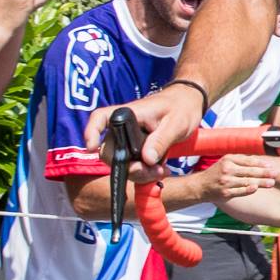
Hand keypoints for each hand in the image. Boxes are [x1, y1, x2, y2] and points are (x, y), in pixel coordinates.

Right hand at [84, 81, 206, 170]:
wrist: (188, 105)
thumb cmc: (181, 107)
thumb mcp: (176, 124)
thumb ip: (161, 140)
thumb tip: (147, 159)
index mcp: (128, 113)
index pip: (100, 118)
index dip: (91, 132)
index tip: (91, 147)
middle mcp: (123, 127)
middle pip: (110, 151)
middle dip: (127, 167)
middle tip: (153, 171)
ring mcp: (128, 140)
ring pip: (121, 163)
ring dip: (139, 173)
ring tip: (162, 172)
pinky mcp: (136, 150)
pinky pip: (133, 166)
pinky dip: (145, 173)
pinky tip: (161, 171)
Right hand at [203, 154, 278, 200]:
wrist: (201, 186)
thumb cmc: (217, 172)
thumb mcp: (226, 162)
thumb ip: (242, 160)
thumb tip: (261, 161)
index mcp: (228, 160)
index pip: (248, 161)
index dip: (261, 164)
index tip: (271, 166)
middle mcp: (227, 170)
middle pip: (249, 171)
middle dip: (264, 173)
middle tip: (276, 174)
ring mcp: (226, 182)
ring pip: (247, 181)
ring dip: (261, 182)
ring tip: (272, 183)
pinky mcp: (225, 193)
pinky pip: (239, 191)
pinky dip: (247, 190)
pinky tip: (255, 188)